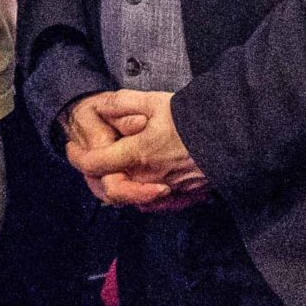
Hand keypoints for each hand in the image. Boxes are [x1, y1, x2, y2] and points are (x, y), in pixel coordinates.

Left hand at [66, 89, 210, 210]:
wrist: (233, 136)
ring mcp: (167, 191)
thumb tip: (99, 107)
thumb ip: (122, 103)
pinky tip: (144, 181)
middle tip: (92, 159)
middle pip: (110, 187)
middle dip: (97, 175)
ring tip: (117, 167)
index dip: (78, 157)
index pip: (95, 164)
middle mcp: (149, 178)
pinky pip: (155, 203)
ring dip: (120, 184)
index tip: (72, 149)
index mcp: (138, 154)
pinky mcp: (183, 197)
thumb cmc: (193, 118)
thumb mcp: (154, 101)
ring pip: (131, 197)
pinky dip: (143, 195)